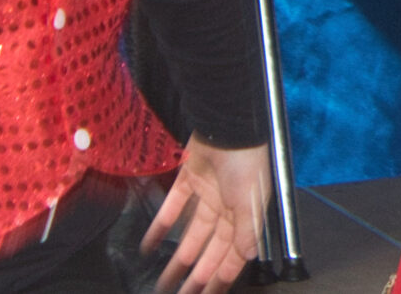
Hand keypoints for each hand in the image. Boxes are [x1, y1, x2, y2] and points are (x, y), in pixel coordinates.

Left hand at [142, 137, 268, 293]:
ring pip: (191, 234)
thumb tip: (249, 256)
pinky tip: (149, 244)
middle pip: (210, 249)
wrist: (227, 122)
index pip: (232, 254)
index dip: (221, 276)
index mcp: (244, 215)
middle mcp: (226, 208)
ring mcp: (207, 194)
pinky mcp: (190, 178)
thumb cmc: (247, 158)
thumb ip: (247, 229)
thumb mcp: (250, 200)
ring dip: (178, 258)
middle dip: (197, 275)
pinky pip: (172, 208)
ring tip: (165, 280)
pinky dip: (161, 227)